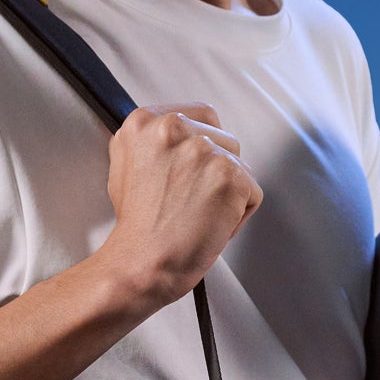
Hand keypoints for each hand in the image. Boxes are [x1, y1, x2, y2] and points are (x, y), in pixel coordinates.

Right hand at [100, 103, 262, 312]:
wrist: (141, 262)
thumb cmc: (136, 227)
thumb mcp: (126, 166)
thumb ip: (152, 143)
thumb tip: (182, 137)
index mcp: (146, 121)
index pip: (202, 116)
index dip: (205, 147)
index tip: (194, 173)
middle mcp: (174, 128)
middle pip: (225, 140)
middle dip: (217, 172)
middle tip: (191, 202)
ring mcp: (204, 150)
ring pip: (241, 167)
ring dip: (228, 193)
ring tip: (197, 215)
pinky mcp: (229, 175)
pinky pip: (253, 194)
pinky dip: (238, 216)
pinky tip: (210, 226)